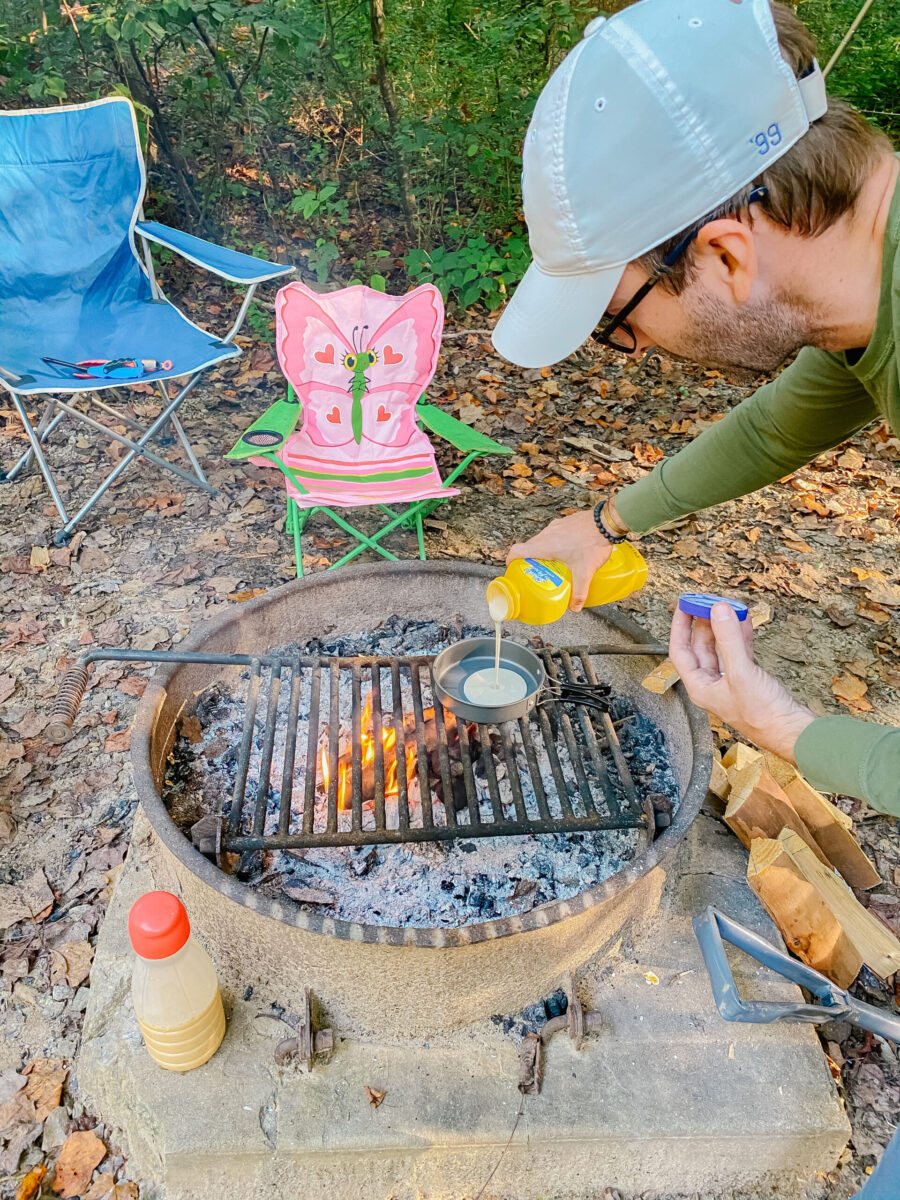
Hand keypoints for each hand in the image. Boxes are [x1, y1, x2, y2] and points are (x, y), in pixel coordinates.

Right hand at [507, 509, 612, 610]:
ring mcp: (556, 526)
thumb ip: (579, 591)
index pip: (516, 550)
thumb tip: (575, 606)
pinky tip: (569, 550)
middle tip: (535, 571)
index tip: (512, 568)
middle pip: (529, 546)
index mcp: (544, 546)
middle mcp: (547, 534)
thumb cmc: (592, 543)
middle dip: (529, 558)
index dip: (510, 560)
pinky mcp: (566, 522)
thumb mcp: (585, 572)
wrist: (606, 522)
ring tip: (553, 562)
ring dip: (543, 549)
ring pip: (542, 539)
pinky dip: (555, 541)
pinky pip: (554, 532)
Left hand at [668, 603, 815, 762]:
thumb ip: (728, 639)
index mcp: (700, 687)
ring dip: (723, 628)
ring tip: (726, 607)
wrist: (791, 731)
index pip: (680, 651)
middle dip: (704, 623)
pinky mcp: (748, 680)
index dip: (680, 627)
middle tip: (708, 602)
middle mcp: (711, 685)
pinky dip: (740, 636)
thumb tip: (718, 610)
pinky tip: (743, 621)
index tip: (684, 605)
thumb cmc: (763, 714)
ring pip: (721, 648)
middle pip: (700, 647)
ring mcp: (730, 682)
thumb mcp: (741, 672)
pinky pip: (739, 652)